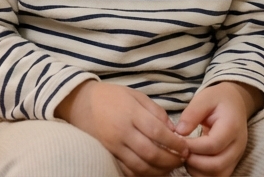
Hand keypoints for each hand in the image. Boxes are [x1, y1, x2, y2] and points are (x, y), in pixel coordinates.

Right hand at [55, 80, 187, 176]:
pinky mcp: (107, 153)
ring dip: (159, 170)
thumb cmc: (109, 96)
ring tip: (169, 167)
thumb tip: (173, 129)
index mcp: (131, 113)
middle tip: (181, 160)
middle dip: (171, 160)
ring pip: (140, 166)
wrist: (78, 102)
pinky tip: (151, 171)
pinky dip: (141, 174)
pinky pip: (126, 170)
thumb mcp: (134, 95)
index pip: (159, 133)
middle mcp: (122, 131)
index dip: (175, 143)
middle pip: (152, 153)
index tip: (185, 147)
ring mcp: (113, 145)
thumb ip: (155, 111)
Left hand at [175, 82, 262, 176]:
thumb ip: (192, 113)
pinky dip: (202, 173)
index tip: (177, 140)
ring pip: (217, 174)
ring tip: (185, 154)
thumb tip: (179, 132)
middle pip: (217, 165)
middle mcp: (237, 146)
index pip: (213, 145)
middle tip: (179, 150)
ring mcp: (236, 157)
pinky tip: (192, 160)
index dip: (192, 146)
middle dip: (193, 161)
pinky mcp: (231, 163)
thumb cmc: (218, 100)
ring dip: (197, 169)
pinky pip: (218, 176)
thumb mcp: (204, 98)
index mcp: (232, 127)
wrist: (235, 104)